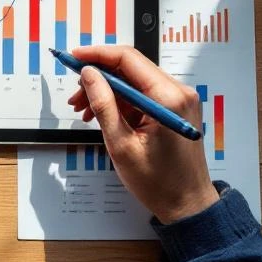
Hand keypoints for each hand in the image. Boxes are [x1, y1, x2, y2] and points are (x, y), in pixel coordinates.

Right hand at [67, 45, 218, 223]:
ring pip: (134, 81)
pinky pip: (142, 94)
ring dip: (107, 90)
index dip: (96, 55)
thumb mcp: (121, 145)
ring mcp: (179, 100)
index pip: (128, 59)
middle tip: (74, 94)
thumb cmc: (159, 182)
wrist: (188, 206)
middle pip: (130, 67)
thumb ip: (104, 105)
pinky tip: (102, 115)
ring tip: (84, 110)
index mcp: (168, 99)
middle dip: (98, 76)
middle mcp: (178, 92)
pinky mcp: (175, 108)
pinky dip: (120, 101)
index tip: (73, 58)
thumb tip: (88, 74)